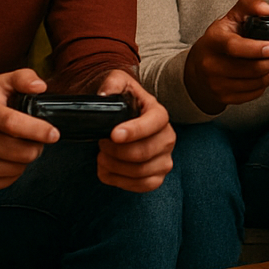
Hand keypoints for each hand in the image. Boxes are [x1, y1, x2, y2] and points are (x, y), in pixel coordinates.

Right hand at [0, 69, 56, 190]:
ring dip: (26, 158)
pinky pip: (9, 180)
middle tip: (34, 138)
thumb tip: (40, 86)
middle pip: (21, 151)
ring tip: (17, 146)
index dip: (37, 129)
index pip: (12, 123)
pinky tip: (6, 159)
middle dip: (37, 146)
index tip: (54, 134)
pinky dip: (14, 171)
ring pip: (18, 167)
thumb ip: (21, 78)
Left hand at [94, 69, 175, 190]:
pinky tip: (108, 171)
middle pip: (144, 152)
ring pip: (141, 171)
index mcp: (159, 114)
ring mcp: (164, 159)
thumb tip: (104, 95)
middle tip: (101, 144)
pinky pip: (142, 186)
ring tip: (102, 157)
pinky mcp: (157, 176)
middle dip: (116, 152)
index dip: (134, 131)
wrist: (125, 119)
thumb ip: (112, 83)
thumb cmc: (123, 102)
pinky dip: (120, 182)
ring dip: (114, 167)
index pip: (153, 123)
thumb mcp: (118, 83)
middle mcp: (167, 137)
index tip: (113, 134)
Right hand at [183, 0, 268, 113]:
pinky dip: (263, 85)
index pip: (234, 47)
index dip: (256, 49)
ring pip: (253, 83)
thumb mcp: (231, 17)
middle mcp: (210, 64)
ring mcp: (215, 83)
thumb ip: (250, 5)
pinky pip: (252, 94)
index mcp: (213, 40)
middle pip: (249, 69)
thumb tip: (267, 9)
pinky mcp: (223, 97)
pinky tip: (264, 76)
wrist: (197, 67)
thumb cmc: (219, 40)